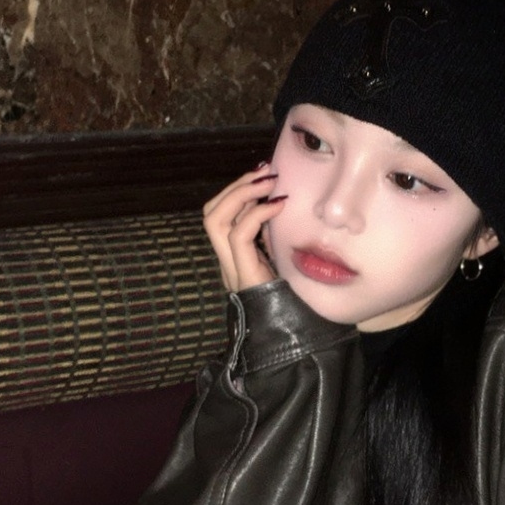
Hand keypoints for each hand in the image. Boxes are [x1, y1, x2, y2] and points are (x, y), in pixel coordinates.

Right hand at [203, 164, 285, 292]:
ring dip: (241, 194)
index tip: (263, 175)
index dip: (235, 191)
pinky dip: (258, 214)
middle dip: (234, 186)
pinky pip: (240, 236)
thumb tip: (277, 204)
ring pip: (215, 221)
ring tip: (270, 182)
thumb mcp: (280, 259)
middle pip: (210, 213)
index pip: (218, 216)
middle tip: (265, 171)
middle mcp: (226, 261)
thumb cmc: (294, 298)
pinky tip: (280, 205)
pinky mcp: (243, 275)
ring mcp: (231, 269)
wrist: (292, 333)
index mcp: (233, 257)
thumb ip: (271, 238)